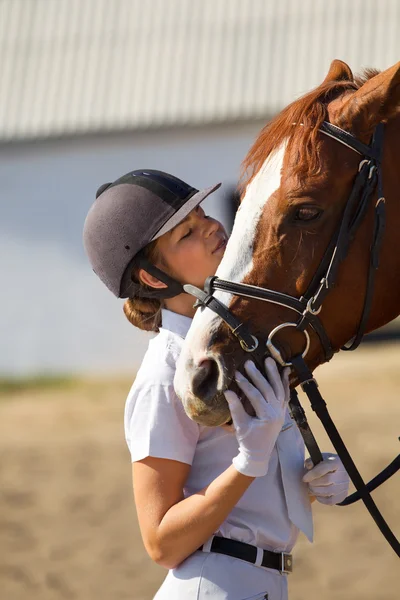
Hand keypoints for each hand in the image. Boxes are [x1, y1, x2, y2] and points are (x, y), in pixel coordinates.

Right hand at [224, 357, 289, 476]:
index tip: (236, 373)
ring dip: (274, 374)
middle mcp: (277, 412)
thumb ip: (235, 408)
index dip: (245, 384)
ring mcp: (282, 411)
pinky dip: (285, 382)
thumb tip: (228, 391)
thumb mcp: (240, 425)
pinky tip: (285, 371)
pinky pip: (285, 394)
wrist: (259, 454)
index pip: (256, 396)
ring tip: (268, 360)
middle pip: (268, 389)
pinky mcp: (283, 410)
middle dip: (258, 375)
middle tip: (249, 362)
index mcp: (267, 416)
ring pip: (279, 389)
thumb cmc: (248, 440)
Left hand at [303, 453, 349, 504]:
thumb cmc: (325, 464)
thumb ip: (312, 461)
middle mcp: (343, 474)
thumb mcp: (319, 458)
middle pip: (327, 480)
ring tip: (311, 488)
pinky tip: (317, 493)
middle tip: (308, 483)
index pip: (324, 468)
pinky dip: (321, 499)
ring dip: (315, 491)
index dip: (313, 474)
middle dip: (314, 483)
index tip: (304, 478)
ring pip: (328, 492)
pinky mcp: (342, 496)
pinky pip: (330, 501)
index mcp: (337, 462)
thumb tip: (309, 465)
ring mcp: (344, 486)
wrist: (337, 471)